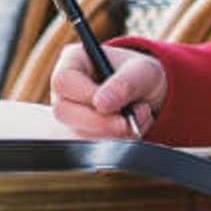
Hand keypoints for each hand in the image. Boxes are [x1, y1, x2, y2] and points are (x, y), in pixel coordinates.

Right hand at [47, 49, 166, 140]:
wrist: (147, 94)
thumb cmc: (140, 74)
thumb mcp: (142, 71)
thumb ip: (125, 83)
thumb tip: (101, 104)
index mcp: (73, 62)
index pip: (63, 81)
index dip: (85, 96)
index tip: (112, 105)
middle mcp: (65, 90)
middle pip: (64, 111)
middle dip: (101, 122)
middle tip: (129, 122)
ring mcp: (69, 114)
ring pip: (76, 134)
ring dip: (112, 134)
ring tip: (139, 118)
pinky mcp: (80, 135)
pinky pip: (89, 148)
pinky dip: (115, 144)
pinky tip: (131, 130)